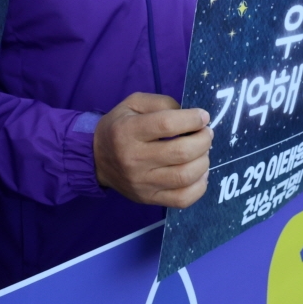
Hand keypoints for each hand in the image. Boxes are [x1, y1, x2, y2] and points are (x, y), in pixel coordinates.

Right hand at [93, 92, 211, 206]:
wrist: (96, 160)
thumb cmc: (119, 127)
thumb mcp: (133, 104)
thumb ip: (162, 103)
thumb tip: (190, 116)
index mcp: (128, 131)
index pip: (166, 125)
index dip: (192, 119)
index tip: (203, 116)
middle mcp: (134, 159)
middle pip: (180, 153)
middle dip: (203, 140)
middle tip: (206, 133)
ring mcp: (142, 183)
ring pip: (184, 177)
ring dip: (204, 162)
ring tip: (204, 152)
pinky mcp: (148, 199)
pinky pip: (182, 199)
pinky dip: (200, 186)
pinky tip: (200, 173)